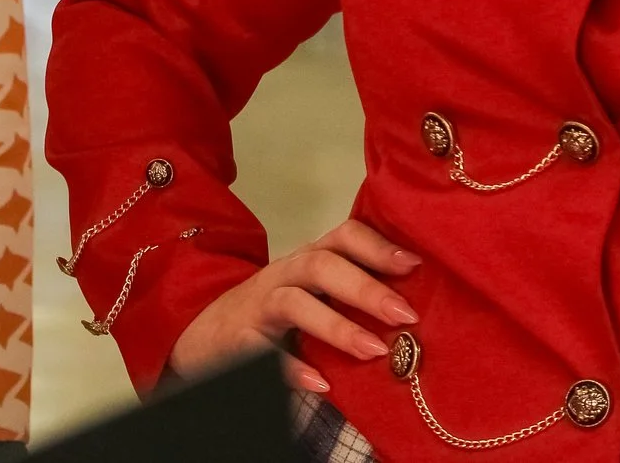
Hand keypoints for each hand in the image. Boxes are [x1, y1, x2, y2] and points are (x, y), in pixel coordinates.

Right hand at [167, 219, 420, 392]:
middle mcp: (283, 274)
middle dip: (366, 287)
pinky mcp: (238, 341)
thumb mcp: (311, 292)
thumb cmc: (273, 313)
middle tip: (404, 314)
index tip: (416, 265)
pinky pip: (263, 352)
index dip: (378, 246)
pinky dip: (293, 368)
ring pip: (294, 303)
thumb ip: (349, 289)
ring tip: (374, 350)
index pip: (343, 236)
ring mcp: (257, 306)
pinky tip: (323, 383)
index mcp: (307, 260)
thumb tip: (414, 303)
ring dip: (337, 326)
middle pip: (321, 264)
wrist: (203, 336)